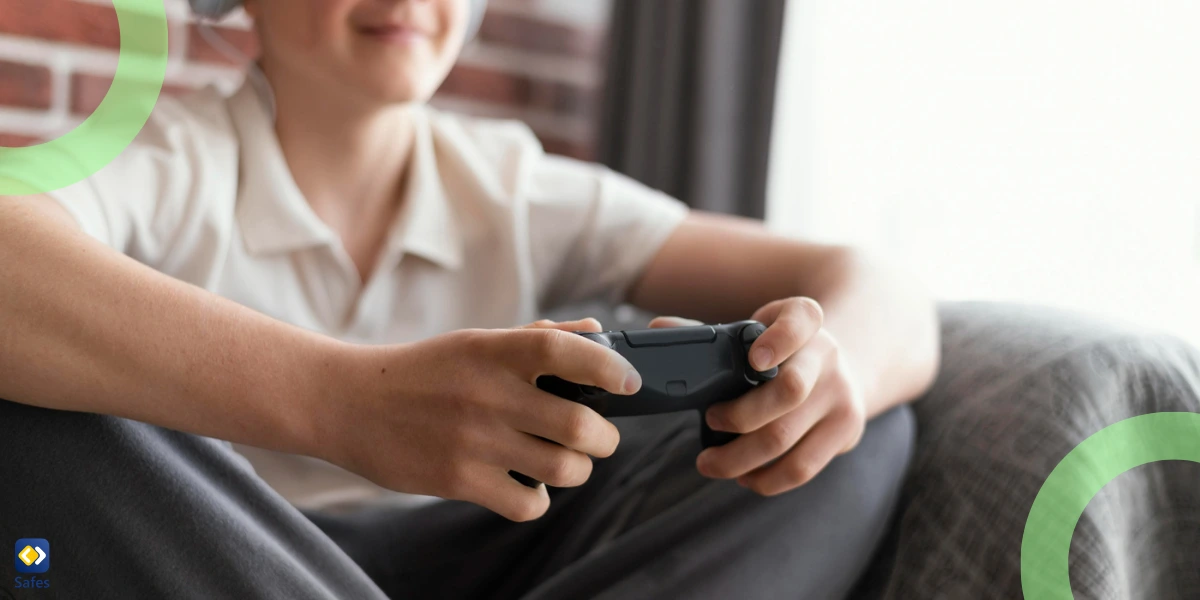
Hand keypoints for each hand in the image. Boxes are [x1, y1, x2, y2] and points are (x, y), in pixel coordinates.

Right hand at [314, 318, 637, 521]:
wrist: (349, 403)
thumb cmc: (424, 371)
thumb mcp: (475, 342)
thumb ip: (537, 339)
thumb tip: (598, 335)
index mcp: (494, 350)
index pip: (566, 351)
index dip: (609, 368)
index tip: (629, 382)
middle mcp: (487, 394)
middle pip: (579, 426)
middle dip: (605, 439)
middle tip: (599, 438)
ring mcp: (474, 441)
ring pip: (562, 470)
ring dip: (577, 470)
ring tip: (567, 462)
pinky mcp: (458, 480)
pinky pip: (526, 503)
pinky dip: (538, 499)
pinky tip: (527, 485)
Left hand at [649, 298, 866, 495]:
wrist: (843, 368)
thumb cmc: (782, 351)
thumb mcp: (756, 331)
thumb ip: (710, 332)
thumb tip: (658, 330)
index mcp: (805, 321)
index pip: (802, 319)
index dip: (779, 339)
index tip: (753, 360)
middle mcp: (829, 356)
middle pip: (788, 391)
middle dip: (739, 415)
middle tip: (708, 420)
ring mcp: (841, 396)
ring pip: (787, 437)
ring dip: (740, 459)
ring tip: (710, 464)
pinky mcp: (846, 431)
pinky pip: (802, 468)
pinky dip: (767, 480)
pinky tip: (744, 477)